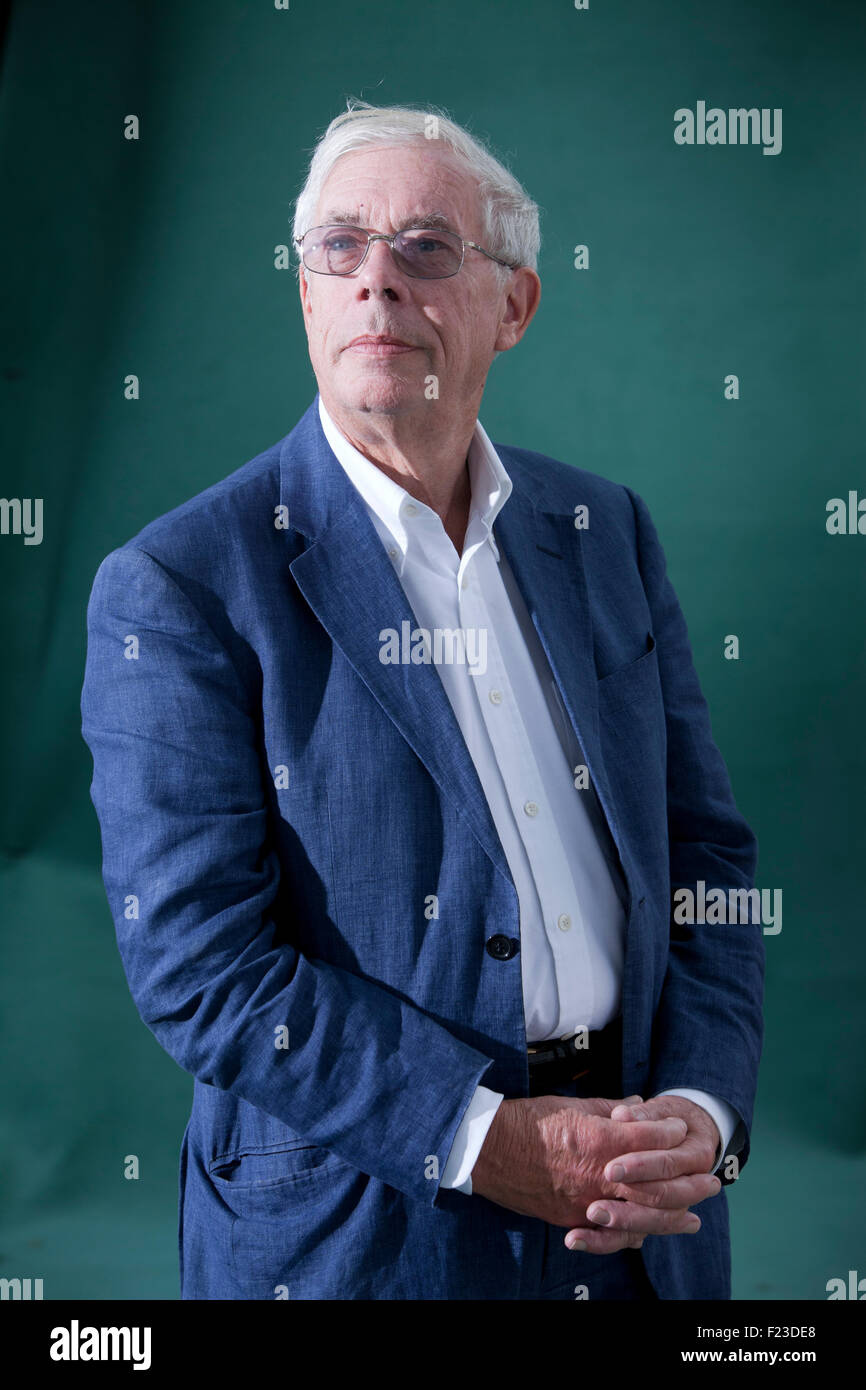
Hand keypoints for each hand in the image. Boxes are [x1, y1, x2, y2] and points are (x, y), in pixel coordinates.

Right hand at [470, 1094, 718, 1252]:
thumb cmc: (527, 1122)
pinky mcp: (571, 1219)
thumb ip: (610, 1109)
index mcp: (600, 1141)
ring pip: (641, 1216)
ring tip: (694, 1217)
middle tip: (712, 1182)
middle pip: (656, 1185)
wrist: (487, 1151)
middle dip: (688, 1184)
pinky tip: (652, 1233)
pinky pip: (613, 1233)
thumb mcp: (572, 1105)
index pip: (650, 1139)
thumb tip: (639, 1108)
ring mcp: (586, 1203)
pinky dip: (637, 1233)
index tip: (683, 1130)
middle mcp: (598, 1177)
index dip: (670, 1133)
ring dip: (673, 1217)